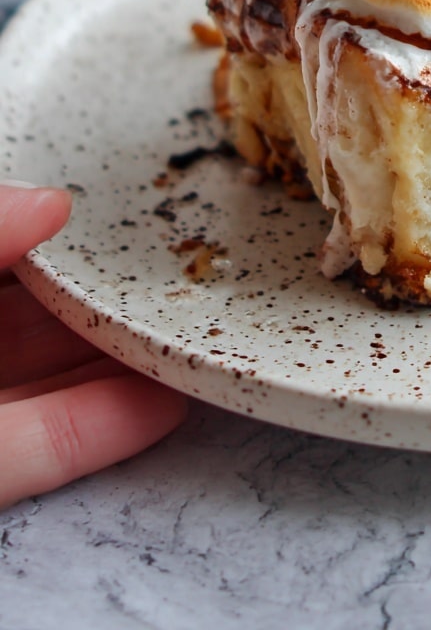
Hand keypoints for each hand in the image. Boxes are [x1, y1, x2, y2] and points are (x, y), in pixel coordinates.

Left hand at [0, 184, 186, 508]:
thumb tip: (51, 200)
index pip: (5, 253)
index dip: (57, 237)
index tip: (115, 218)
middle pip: (34, 321)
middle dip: (103, 298)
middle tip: (174, 279)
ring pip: (51, 386)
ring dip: (124, 365)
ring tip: (192, 338)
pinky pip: (45, 451)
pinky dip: (107, 430)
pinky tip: (166, 405)